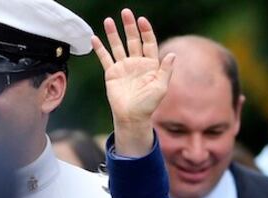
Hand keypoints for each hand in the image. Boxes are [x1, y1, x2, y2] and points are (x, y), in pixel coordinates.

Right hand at [92, 8, 174, 155]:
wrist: (132, 116)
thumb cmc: (148, 104)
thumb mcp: (161, 87)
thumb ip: (166, 70)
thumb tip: (172, 54)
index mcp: (150, 65)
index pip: (148, 43)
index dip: (146, 31)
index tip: (142, 20)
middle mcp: (137, 63)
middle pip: (133, 40)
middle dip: (129, 26)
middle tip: (126, 12)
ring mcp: (123, 67)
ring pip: (117, 46)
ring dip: (113, 33)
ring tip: (109, 20)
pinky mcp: (111, 73)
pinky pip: (105, 58)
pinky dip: (100, 48)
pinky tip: (95, 38)